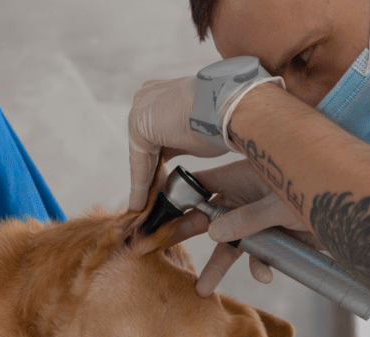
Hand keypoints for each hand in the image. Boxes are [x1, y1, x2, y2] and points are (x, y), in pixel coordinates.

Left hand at [130, 57, 282, 211]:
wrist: (231, 106)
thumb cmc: (224, 118)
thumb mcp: (196, 133)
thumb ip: (180, 142)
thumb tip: (180, 155)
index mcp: (162, 94)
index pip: (155, 137)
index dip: (157, 163)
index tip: (160, 184)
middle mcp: (147, 98)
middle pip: (145, 147)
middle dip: (149, 175)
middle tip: (151, 201)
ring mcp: (141, 109)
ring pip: (142, 157)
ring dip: (144, 185)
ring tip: (144, 209)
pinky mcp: (139, 126)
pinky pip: (140, 164)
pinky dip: (141, 187)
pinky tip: (140, 205)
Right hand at [169, 160, 319, 296]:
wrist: (351, 212)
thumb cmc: (318, 190)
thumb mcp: (279, 204)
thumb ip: (247, 219)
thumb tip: (214, 233)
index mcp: (241, 178)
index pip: (201, 185)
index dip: (179, 199)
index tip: (158, 215)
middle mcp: (245, 198)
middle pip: (209, 218)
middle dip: (187, 234)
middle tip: (160, 248)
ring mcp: (258, 220)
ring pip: (231, 244)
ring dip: (218, 266)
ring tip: (202, 289)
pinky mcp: (273, 240)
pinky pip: (258, 256)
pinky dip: (260, 267)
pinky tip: (264, 274)